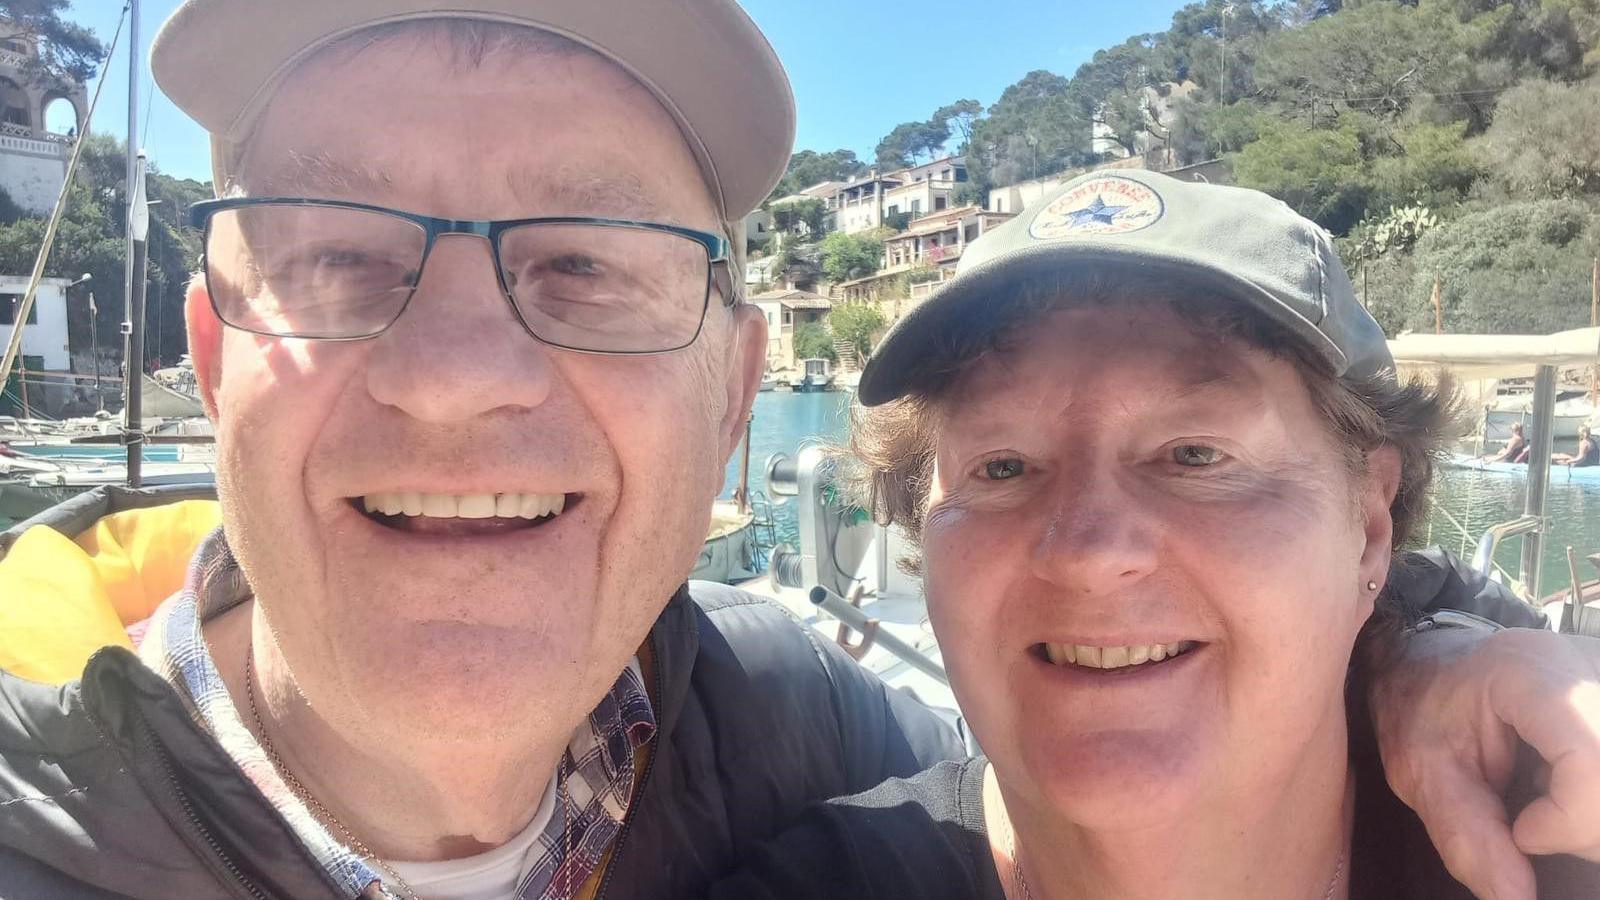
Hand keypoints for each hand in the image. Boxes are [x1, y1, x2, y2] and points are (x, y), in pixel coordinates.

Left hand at [1370, 626, 1599, 899]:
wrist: (1434, 663)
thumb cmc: (1422, 706)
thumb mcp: (1421, 769)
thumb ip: (1465, 834)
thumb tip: (1514, 899)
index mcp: (1533, 675)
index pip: (1592, 763)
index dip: (1567, 819)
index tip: (1520, 830)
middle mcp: (1589, 673)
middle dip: (1581, 829)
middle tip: (1529, 823)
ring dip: (1589, 820)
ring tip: (1544, 800)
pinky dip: (1592, 804)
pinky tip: (1563, 789)